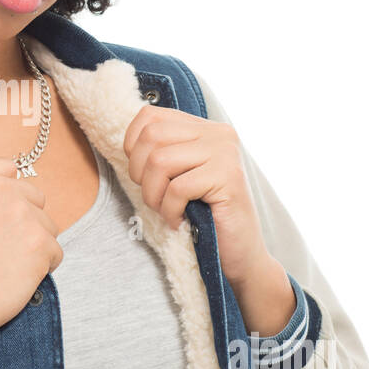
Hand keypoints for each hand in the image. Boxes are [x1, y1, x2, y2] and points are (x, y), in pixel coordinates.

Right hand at [0, 143, 63, 350]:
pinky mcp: (39, 243)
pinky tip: (14, 278)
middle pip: (34, 198)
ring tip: (3, 264)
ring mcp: (21, 214)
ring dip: (33, 245)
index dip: (5, 198)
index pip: (10, 170)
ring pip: (47, 225)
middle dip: (22, 222)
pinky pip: (55, 252)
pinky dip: (41, 268)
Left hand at [123, 103, 270, 284]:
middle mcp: (218, 133)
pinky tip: (180, 221)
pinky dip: (170, 211)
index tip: (142, 174)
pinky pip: (177, 188)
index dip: (132, 145)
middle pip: (151, 136)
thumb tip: (127, 143)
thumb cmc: (204, 216)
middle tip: (155, 198)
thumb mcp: (180, 175)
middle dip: (140, 173)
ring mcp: (225, 153)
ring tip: (167, 211)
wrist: (241, 252)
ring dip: (154, 195)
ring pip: (160, 161)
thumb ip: (162, 152)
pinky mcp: (229, 177)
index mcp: (204, 128)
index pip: (150, 116)